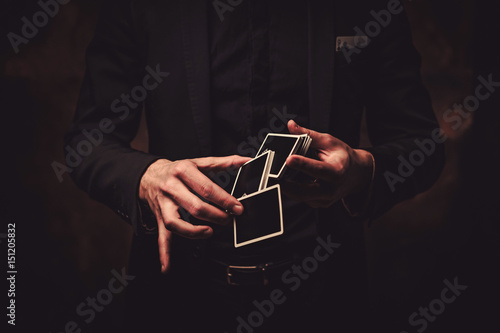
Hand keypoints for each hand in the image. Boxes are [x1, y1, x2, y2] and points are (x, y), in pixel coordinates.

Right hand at [139, 155, 250, 272]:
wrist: (149, 175)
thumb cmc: (178, 170)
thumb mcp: (199, 162)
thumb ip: (224, 162)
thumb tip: (246, 160)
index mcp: (183, 171)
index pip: (206, 188)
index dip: (224, 200)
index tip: (237, 208)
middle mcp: (171, 187)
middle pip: (194, 206)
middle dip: (215, 216)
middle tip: (228, 220)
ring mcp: (164, 204)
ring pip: (175, 222)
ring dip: (193, 231)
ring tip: (209, 232)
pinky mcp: (159, 218)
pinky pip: (161, 237)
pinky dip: (164, 254)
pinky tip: (168, 268)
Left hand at [282, 120, 373, 207]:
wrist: (356, 175)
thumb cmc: (342, 157)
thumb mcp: (329, 142)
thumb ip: (308, 134)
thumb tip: (291, 125)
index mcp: (337, 171)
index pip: (318, 169)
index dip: (303, 165)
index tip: (289, 159)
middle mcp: (331, 189)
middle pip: (304, 192)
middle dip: (286, 186)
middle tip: (271, 176)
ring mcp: (324, 200)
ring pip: (300, 197)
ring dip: (286, 188)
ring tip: (274, 177)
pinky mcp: (319, 204)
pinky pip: (301, 198)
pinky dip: (292, 190)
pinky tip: (285, 181)